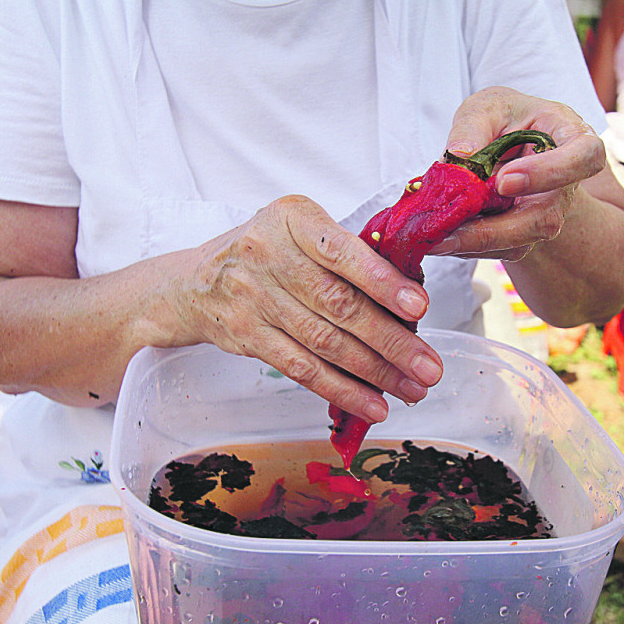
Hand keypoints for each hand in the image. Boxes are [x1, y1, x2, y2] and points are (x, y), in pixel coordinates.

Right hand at [173, 195, 443, 422]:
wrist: (194, 282)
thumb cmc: (266, 250)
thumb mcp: (299, 228)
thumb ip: (346, 252)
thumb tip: (410, 297)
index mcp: (292, 219)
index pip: (341, 253)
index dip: (381, 282)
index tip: (418, 306)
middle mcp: (268, 255)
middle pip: (338, 305)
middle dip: (391, 341)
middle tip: (429, 366)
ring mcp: (254, 298)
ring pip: (324, 343)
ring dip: (374, 372)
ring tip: (412, 389)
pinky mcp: (248, 337)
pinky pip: (301, 369)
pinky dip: (341, 390)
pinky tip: (373, 404)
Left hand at [428, 86, 606, 261]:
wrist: (507, 144)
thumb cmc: (505, 119)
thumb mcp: (487, 107)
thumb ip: (473, 125)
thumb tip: (459, 158)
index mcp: (572, 138)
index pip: (584, 157)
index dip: (550, 173)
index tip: (505, 181)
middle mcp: (565, 185)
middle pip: (546, 218)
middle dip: (496, 230)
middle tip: (450, 231)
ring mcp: (545, 214)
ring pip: (519, 242)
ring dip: (474, 243)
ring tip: (434, 237)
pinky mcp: (522, 235)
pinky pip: (498, 249)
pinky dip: (467, 246)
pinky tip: (438, 236)